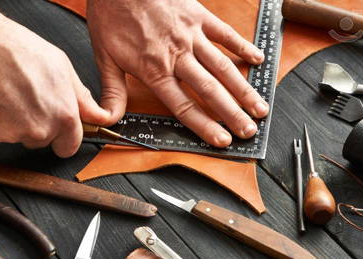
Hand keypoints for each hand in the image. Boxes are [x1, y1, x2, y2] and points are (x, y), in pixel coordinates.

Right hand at [0, 1, 108, 156]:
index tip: (62, 131)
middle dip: (42, 127)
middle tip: (32, 100)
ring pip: (23, 137)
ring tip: (13, 94)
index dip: (66, 137)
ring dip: (20, 123)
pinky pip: (1, 134)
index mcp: (63, 116)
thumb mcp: (62, 68)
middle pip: (46, 141)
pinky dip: (0, 121)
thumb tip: (97, 114)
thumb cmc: (15, 49)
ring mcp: (14, 134)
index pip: (71, 147)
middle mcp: (41, 130)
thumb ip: (82, 99)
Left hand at [87, 0, 267, 146]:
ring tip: (259, 107)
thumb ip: (112, 92)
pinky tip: (257, 60)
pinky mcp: (199, 16)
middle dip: (232, 114)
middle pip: (210, 90)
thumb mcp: (104, 56)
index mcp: (154, 70)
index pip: (184, 105)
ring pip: (223, 67)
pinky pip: (225, 33)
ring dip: (243, 89)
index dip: (204, 125)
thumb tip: (109, 119)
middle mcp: (177, 55)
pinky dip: (243, 46)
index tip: (222, 140)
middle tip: (249, 131)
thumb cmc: (112, 15)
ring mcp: (191, 35)